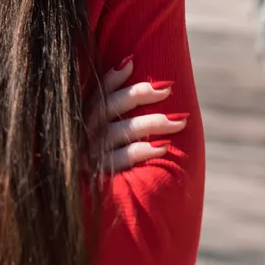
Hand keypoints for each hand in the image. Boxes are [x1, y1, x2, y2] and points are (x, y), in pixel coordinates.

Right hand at [86, 57, 187, 175]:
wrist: (88, 202)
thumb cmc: (104, 156)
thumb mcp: (104, 128)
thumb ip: (115, 103)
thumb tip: (130, 61)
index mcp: (84, 117)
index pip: (96, 91)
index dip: (112, 77)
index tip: (132, 63)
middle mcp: (85, 132)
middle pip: (110, 107)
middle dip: (139, 94)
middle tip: (168, 89)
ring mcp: (91, 153)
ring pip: (120, 131)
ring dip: (152, 123)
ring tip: (180, 121)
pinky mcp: (99, 174)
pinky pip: (122, 159)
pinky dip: (142, 151)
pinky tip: (162, 147)